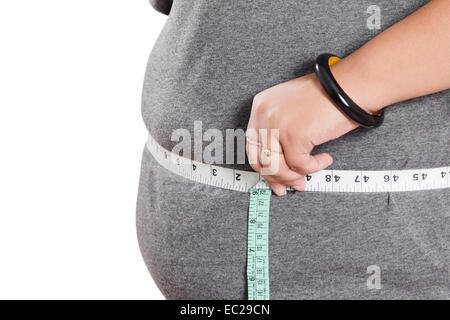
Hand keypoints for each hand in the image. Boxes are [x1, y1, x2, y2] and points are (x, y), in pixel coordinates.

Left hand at [246, 74, 358, 195]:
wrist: (349, 86)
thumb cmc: (326, 98)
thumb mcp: (291, 111)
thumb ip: (279, 134)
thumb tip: (278, 166)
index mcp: (260, 107)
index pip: (252, 146)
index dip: (263, 167)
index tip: (275, 180)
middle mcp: (264, 114)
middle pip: (260, 159)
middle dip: (277, 178)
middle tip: (294, 185)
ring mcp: (277, 124)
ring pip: (277, 166)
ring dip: (295, 176)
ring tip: (310, 172)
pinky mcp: (295, 134)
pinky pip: (299, 165)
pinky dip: (313, 167)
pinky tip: (324, 159)